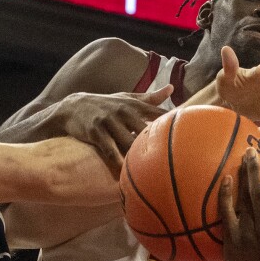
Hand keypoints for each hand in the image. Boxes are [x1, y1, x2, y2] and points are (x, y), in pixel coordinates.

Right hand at [58, 85, 172, 172]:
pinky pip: (109, 149)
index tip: (187, 134)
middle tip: (172, 160)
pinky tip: (125, 172)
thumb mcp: (126, 98)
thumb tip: (173, 88)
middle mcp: (123, 111)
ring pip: (128, 141)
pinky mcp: (95, 132)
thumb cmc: (105, 104)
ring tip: (151, 172)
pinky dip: (117, 160)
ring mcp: (109, 122)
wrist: (72, 107)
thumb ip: (150, 97)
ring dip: (138, 156)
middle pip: (145, 130)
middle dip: (157, 143)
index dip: (172, 124)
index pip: (158, 114)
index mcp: (134, 105)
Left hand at [219, 148, 259, 260]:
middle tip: (250, 151)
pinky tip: (225, 180)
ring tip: (240, 159)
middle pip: (258, 197)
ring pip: (243, 201)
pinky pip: (227, 212)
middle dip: (254, 172)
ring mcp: (246, 232)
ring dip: (241, 179)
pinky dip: (225, 196)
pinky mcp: (231, 235)